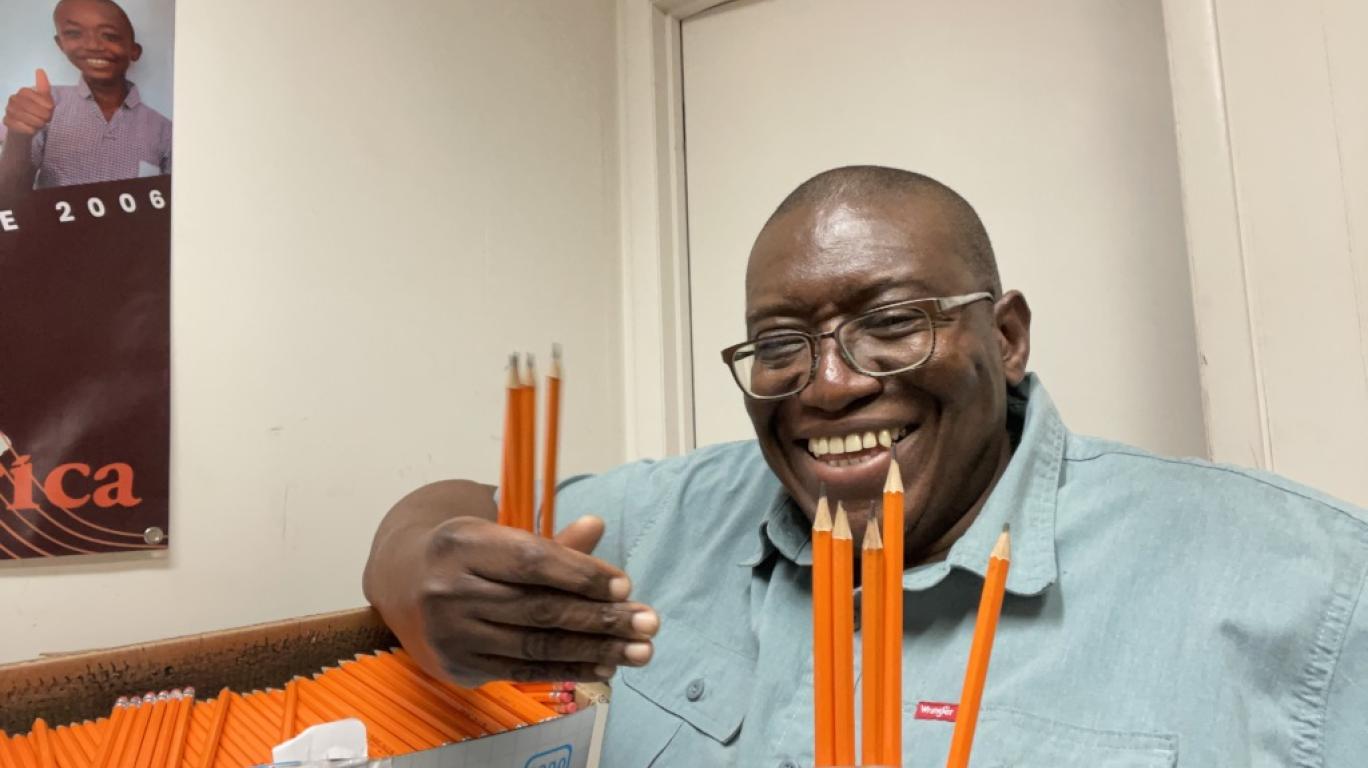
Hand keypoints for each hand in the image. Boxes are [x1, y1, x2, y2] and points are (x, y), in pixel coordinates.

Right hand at [3, 70, 53, 136]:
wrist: (31, 126)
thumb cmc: (39, 110)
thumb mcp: (45, 98)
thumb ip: (43, 86)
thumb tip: (39, 69)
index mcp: (23, 91)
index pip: (33, 96)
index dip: (44, 104)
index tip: (51, 109)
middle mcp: (13, 99)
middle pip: (28, 106)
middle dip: (41, 114)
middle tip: (48, 119)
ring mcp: (8, 110)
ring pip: (22, 116)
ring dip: (36, 122)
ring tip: (42, 124)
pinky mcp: (7, 121)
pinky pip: (17, 125)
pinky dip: (28, 128)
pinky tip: (33, 129)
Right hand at [367, 487, 658, 686]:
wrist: (404, 582)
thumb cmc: (468, 554)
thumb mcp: (500, 535)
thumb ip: (550, 541)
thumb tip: (597, 526)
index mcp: (464, 542)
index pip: (533, 561)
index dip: (582, 574)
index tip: (625, 586)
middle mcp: (450, 588)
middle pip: (540, 608)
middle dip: (602, 618)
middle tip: (648, 622)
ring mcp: (451, 631)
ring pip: (536, 644)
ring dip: (595, 650)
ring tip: (637, 650)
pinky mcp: (457, 664)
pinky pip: (523, 670)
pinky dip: (568, 670)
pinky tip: (603, 666)